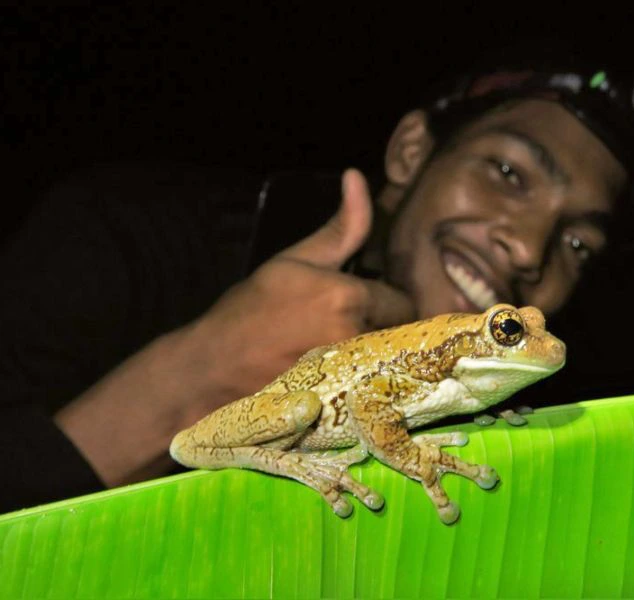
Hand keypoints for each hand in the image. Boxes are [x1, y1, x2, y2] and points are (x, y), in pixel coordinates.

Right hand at [56, 168, 413, 486]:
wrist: (211, 369)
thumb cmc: (250, 310)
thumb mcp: (293, 260)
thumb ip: (339, 227)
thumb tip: (357, 177)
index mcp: (347, 297)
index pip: (403, 301)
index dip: (388, 301)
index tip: (369, 304)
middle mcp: (355, 337)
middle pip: (401, 334)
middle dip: (387, 329)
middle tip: (354, 328)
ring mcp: (348, 376)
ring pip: (389, 361)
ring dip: (378, 356)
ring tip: (343, 352)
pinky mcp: (340, 405)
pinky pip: (374, 389)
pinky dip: (366, 382)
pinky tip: (341, 378)